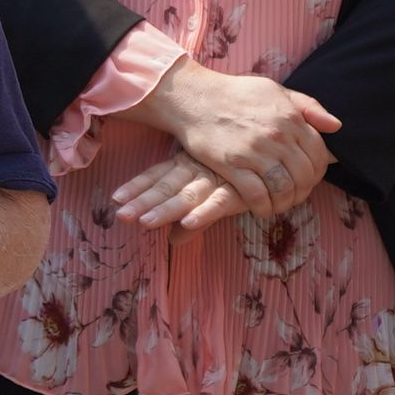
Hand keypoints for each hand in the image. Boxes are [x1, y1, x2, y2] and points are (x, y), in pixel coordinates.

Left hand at [107, 155, 249, 234]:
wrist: (278, 153)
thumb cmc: (239, 170)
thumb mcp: (211, 189)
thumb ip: (192, 215)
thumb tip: (173, 240)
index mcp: (186, 165)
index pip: (156, 176)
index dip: (136, 187)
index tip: (115, 200)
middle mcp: (198, 170)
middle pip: (165, 187)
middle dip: (143, 202)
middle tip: (122, 215)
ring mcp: (217, 179)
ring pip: (186, 195)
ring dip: (166, 209)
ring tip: (145, 223)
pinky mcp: (240, 190)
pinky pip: (220, 202)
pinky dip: (204, 212)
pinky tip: (188, 223)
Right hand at [124, 61, 336, 216]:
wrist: (193, 97)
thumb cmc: (235, 93)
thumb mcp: (275, 90)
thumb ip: (308, 106)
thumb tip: (336, 126)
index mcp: (290, 118)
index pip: (319, 154)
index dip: (317, 172)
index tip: (307, 179)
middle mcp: (277, 136)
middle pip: (304, 176)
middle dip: (302, 191)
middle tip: (293, 196)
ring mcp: (254, 152)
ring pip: (283, 189)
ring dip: (284, 203)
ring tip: (278, 204)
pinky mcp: (232, 166)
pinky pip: (257, 196)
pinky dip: (263, 207)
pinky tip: (261, 207)